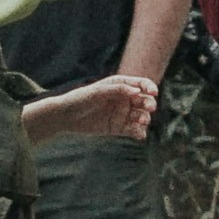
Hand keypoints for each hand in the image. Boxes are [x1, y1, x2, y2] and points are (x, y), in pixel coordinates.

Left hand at [20, 74, 161, 148]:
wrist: (66, 117)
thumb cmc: (81, 99)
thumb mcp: (98, 92)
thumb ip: (117, 90)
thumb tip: (137, 91)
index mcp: (121, 86)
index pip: (141, 84)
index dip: (149, 87)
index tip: (153, 92)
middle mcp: (125, 99)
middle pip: (145, 100)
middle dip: (149, 104)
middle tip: (149, 108)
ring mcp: (123, 114)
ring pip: (142, 116)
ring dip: (145, 118)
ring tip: (141, 122)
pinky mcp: (120, 128)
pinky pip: (134, 130)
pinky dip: (139, 132)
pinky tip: (139, 134)